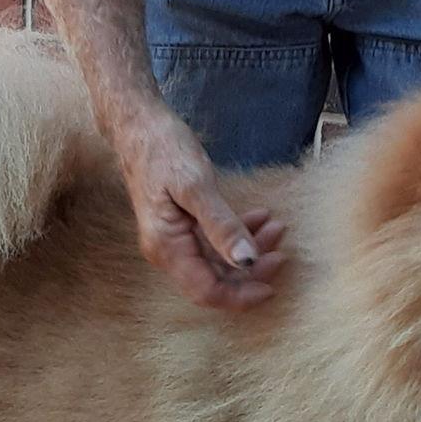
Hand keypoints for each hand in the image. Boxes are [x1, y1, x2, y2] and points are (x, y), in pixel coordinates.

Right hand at [109, 102, 286, 310]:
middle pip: (214, 281)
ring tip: (277, 227)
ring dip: (249, 250)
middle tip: (282, 251)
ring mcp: (173, 240)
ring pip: (217, 262)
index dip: (241, 297)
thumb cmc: (163, 149)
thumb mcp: (196, 186)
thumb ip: (222, 226)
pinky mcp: (181, 226)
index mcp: (167, 248)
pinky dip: (238, 234)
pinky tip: (260, 217)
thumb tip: (248, 261)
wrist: (138, 124)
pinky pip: (213, 243)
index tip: (272, 287)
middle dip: (251, 271)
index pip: (206, 291)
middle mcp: (167, 252)